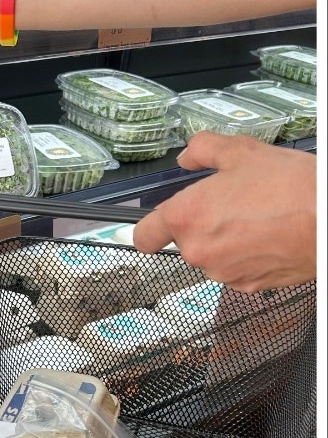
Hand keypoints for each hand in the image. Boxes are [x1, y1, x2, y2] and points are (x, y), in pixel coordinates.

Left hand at [133, 132, 315, 291]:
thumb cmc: (293, 188)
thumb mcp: (242, 152)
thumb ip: (203, 150)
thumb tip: (188, 156)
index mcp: (186, 217)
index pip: (144, 235)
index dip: (150, 228)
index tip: (156, 225)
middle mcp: (198, 250)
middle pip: (184, 242)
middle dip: (202, 225)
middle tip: (232, 204)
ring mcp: (224, 272)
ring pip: (212, 256)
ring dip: (226, 241)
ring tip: (257, 218)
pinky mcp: (249, 286)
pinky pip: (237, 270)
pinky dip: (247, 257)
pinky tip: (268, 237)